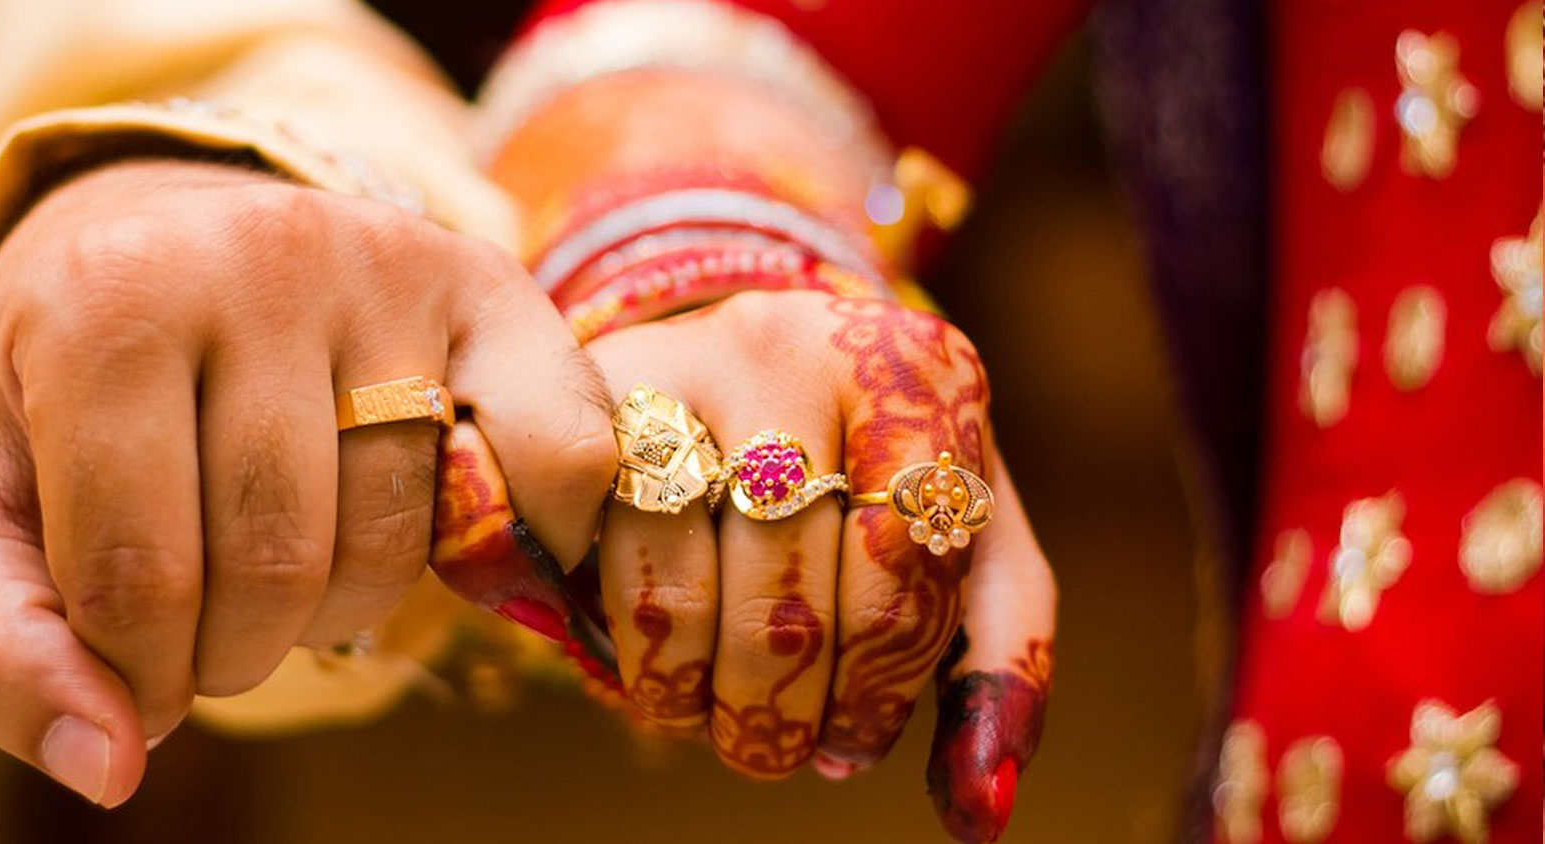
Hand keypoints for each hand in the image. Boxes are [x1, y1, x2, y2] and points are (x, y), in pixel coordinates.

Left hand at [0, 159, 614, 805]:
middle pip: (276, 562)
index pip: (137, 576)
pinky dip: (532, 537)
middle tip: (208, 628)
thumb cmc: (59, 386)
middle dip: (234, 650)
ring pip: (399, 535)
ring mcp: (388, 263)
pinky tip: (457, 552)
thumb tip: (106, 770)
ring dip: (343, 610)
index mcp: (105, 303)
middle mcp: (259, 254)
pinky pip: (557, 454)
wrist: (154, 228)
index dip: (134, 674)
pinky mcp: (487, 284)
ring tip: (288, 572)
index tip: (130, 668)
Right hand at [587, 291, 1054, 842]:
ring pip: (675, 579)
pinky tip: (647, 656)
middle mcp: (799, 345)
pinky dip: (611, 631)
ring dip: (688, 685)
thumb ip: (996, 667)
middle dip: (777, 704)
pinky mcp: (589, 389)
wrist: (764, 363)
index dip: (871, 686)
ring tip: (707, 717)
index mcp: (920, 376)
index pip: (899, 566)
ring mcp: (684, 358)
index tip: (850, 742)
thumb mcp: (965, 548)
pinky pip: (589, 553)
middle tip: (772, 749)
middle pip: (784, 585)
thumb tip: (978, 810)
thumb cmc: (881, 477)